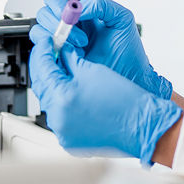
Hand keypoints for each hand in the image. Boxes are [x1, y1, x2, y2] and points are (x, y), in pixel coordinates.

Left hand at [28, 24, 181, 164]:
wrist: (142, 125)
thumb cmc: (125, 100)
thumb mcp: (93, 70)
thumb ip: (69, 59)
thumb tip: (59, 51)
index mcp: (62, 97)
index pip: (42, 66)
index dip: (43, 50)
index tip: (48, 42)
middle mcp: (58, 118)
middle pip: (41, 85)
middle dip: (46, 68)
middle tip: (54, 55)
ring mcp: (63, 132)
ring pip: (49, 102)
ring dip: (54, 86)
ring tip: (65, 74)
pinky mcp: (69, 141)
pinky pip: (59, 118)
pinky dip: (62, 104)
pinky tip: (72, 94)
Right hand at [36, 0, 172, 99]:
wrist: (130, 76)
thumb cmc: (128, 51)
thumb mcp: (121, 18)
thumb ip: (101, 4)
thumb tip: (77, 7)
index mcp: (81, 13)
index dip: (57, 2)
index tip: (68, 12)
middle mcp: (68, 27)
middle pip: (44, 13)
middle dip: (57, 21)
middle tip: (76, 31)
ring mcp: (62, 44)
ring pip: (39, 31)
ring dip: (57, 37)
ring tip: (81, 46)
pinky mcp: (58, 61)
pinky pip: (42, 51)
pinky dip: (52, 50)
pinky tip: (70, 55)